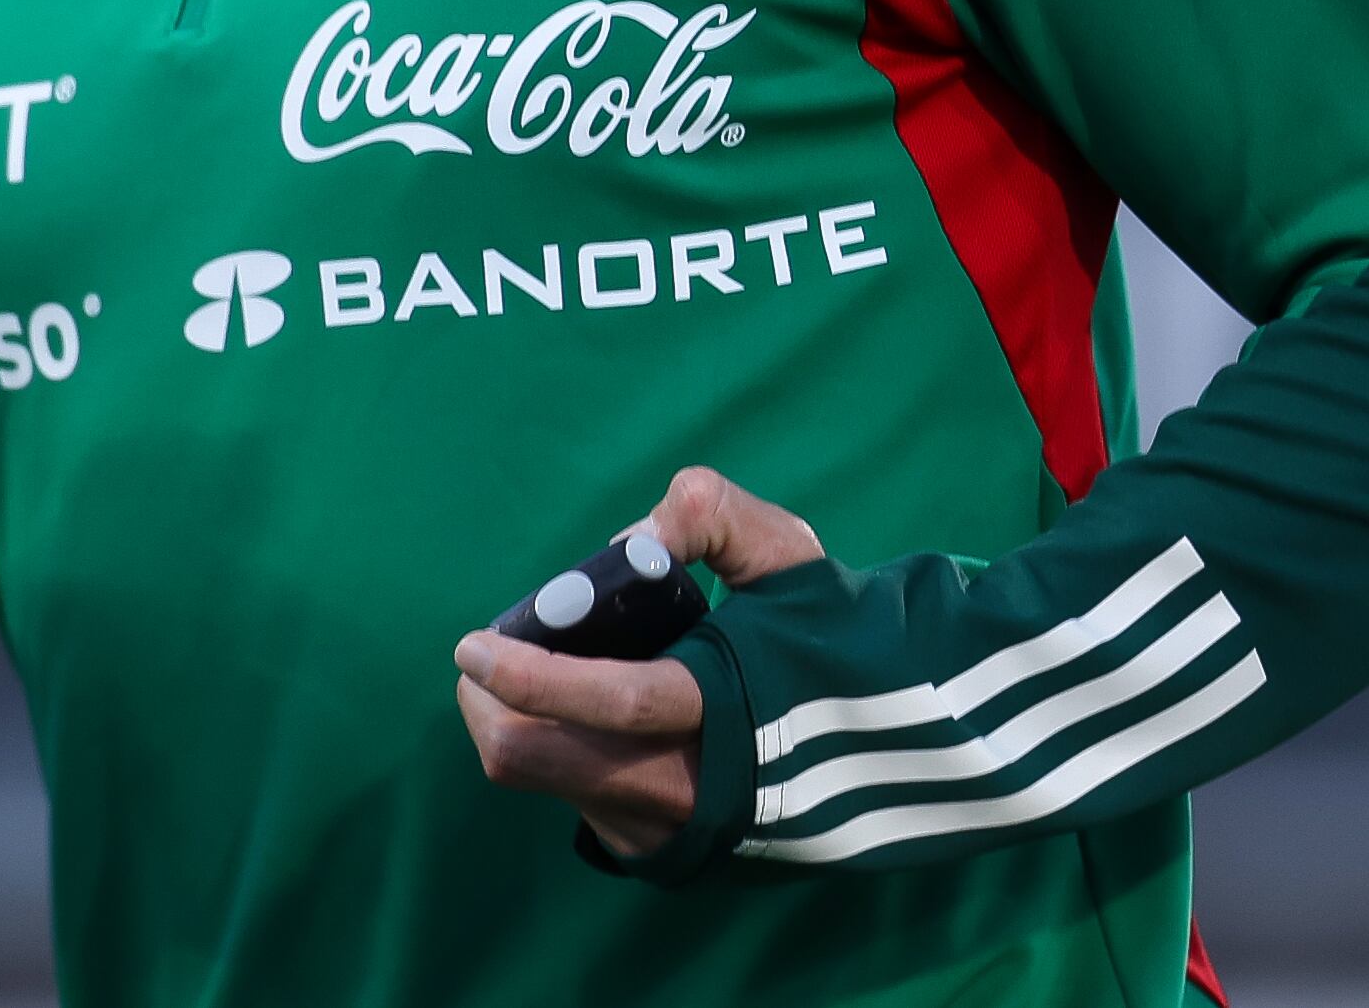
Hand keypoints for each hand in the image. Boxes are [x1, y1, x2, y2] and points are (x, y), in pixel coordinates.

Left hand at [452, 465, 827, 855]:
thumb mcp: (787, 553)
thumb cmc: (828, 636)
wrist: (896, 745)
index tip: (472, 646)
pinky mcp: (661, 855)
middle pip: (543, 762)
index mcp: (727, 709)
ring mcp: (673, 831)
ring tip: (537, 678)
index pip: (612, 701)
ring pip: (549, 786)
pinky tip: (587, 720)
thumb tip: (629, 536)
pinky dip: (560, 755)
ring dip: (520, 727)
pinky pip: (578, 803)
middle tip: (487, 660)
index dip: (530, 675)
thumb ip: (712, 515)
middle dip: (493, 706)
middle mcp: (693, 786)